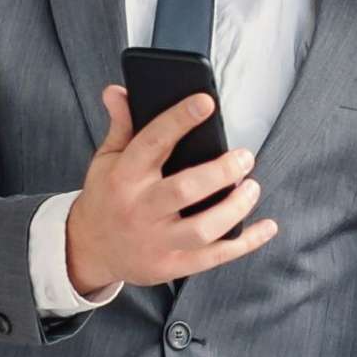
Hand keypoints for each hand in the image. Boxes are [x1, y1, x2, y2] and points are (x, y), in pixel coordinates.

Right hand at [63, 85, 278, 295]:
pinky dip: (245, 242)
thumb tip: (118, 90)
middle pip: (185, 190)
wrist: (90, 249)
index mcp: (123, 176)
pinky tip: (267, 227)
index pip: (153, 142)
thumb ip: (120, 125)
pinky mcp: (171, 265)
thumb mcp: (106, 158)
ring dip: (235, 208)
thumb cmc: (106, 197)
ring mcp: (156, 241)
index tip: (206, 102)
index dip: (180, 119)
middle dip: (221, 172)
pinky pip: (214, 257)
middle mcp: (139, 209)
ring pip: (202, 229)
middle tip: (244, 157)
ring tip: (252, 187)